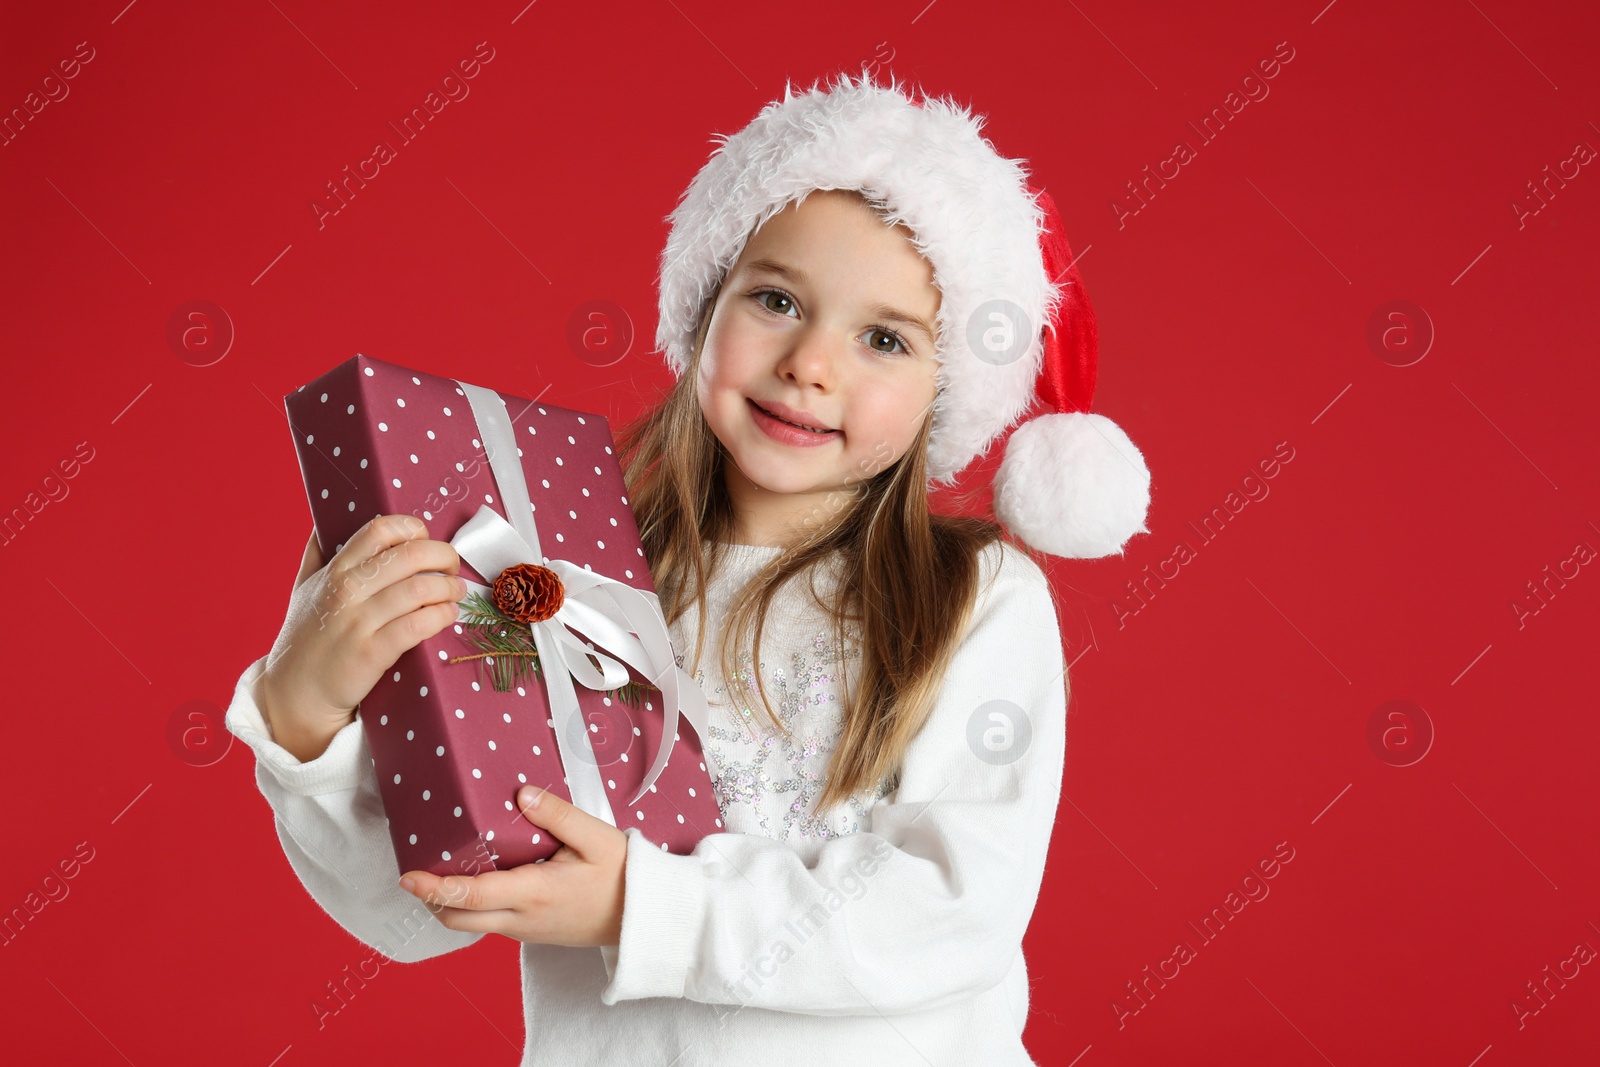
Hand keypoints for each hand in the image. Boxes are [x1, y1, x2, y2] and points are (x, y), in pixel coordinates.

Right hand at [260, 515, 463, 750]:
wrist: (295, 693)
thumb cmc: (305, 638)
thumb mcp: (303, 589)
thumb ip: (316, 556)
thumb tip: (325, 525)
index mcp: (335, 570)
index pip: (380, 530)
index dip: (412, 528)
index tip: (425, 539)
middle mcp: (346, 591)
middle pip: (410, 555)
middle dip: (443, 556)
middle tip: (452, 567)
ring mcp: (358, 622)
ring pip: (419, 588)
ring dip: (448, 587)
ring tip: (455, 592)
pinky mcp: (371, 654)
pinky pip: (417, 626)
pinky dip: (441, 616)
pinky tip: (448, 615)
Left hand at [397, 785, 628, 948]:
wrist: (643, 917)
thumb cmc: (623, 876)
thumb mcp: (596, 837)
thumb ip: (557, 815)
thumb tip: (522, 794)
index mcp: (534, 893)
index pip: (470, 895)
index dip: (434, 887)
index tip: (408, 877)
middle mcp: (522, 918)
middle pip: (458, 918)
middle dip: (430, 900)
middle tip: (415, 873)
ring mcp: (525, 930)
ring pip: (471, 924)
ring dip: (448, 904)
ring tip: (440, 872)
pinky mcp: (532, 932)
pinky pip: (490, 923)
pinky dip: (471, 906)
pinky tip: (476, 881)